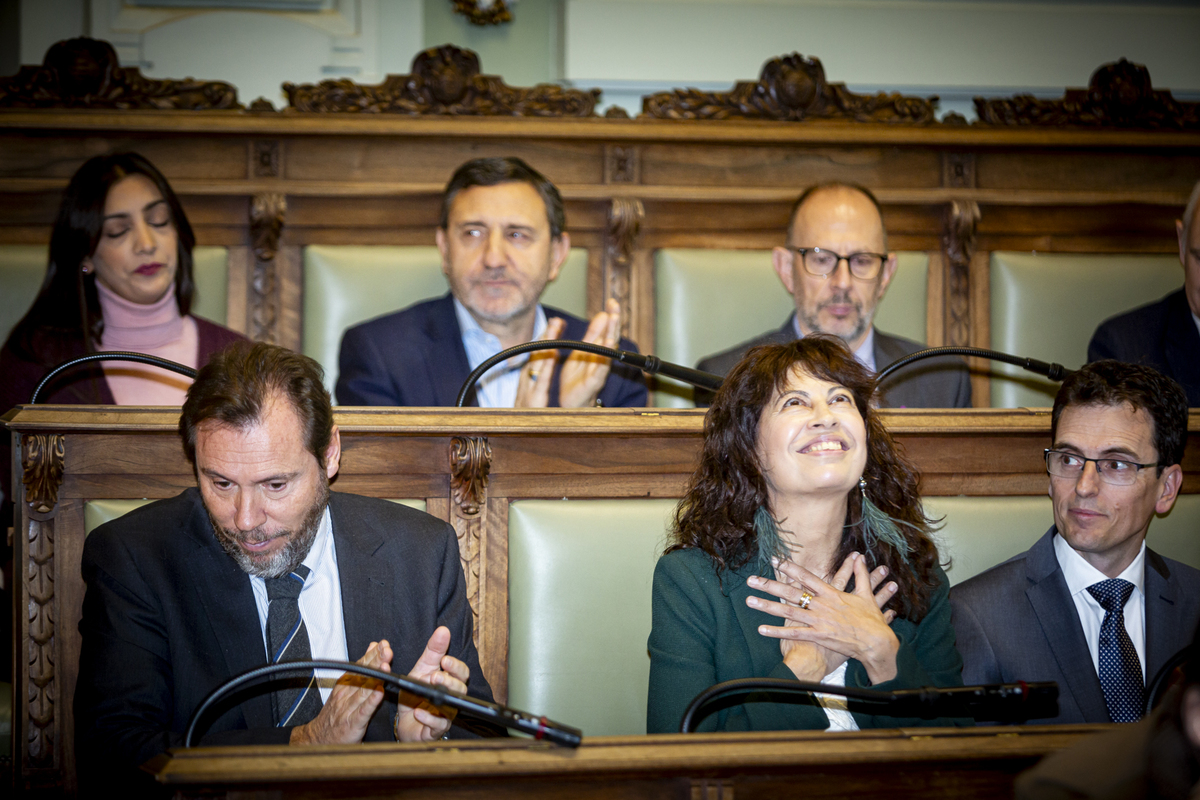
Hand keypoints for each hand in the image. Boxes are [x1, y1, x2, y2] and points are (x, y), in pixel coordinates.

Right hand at [290, 639, 391, 744]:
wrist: (319, 737)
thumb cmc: (336, 711)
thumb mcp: (346, 686)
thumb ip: (362, 666)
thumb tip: (373, 646)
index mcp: (346, 683)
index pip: (361, 665)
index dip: (373, 654)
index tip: (384, 644)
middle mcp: (346, 692)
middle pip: (364, 675)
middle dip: (376, 661)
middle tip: (387, 650)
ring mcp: (349, 707)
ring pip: (364, 690)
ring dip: (375, 678)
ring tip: (385, 666)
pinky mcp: (353, 723)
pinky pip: (363, 711)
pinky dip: (371, 702)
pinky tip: (379, 693)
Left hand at [394, 626, 469, 741]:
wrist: (404, 719)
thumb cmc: (416, 693)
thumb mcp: (421, 669)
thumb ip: (433, 651)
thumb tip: (443, 630)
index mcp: (450, 681)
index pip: (462, 672)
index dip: (455, 666)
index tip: (444, 660)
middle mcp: (452, 697)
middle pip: (461, 689)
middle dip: (449, 681)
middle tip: (435, 676)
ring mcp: (446, 714)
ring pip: (453, 707)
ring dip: (441, 698)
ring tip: (429, 691)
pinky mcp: (436, 729)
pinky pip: (438, 725)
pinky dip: (429, 718)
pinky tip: (419, 712)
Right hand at [514, 318, 564, 407]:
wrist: (514, 431)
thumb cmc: (524, 413)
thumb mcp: (529, 392)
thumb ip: (536, 376)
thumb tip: (544, 359)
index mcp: (527, 376)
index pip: (536, 352)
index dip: (546, 337)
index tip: (555, 323)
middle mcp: (526, 378)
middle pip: (536, 352)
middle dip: (546, 334)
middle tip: (556, 320)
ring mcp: (529, 386)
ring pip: (538, 360)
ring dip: (547, 342)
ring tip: (555, 327)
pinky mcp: (535, 397)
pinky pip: (542, 377)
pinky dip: (547, 363)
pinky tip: (553, 352)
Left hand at [557, 299, 620, 407]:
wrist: (568, 403)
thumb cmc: (576, 380)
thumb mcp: (580, 352)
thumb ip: (591, 335)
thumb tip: (603, 315)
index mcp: (597, 351)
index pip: (607, 330)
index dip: (610, 316)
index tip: (612, 302)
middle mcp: (602, 360)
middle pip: (611, 338)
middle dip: (614, 322)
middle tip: (615, 308)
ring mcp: (599, 371)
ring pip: (608, 352)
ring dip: (612, 336)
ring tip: (613, 321)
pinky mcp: (593, 383)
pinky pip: (600, 369)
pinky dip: (604, 357)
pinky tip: (608, 345)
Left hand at [747, 553, 899, 683]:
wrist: (876, 643)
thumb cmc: (872, 620)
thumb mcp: (866, 594)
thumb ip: (861, 575)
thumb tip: (861, 558)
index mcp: (831, 593)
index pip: (806, 577)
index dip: (789, 568)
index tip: (774, 560)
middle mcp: (821, 605)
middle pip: (790, 592)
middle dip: (769, 585)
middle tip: (750, 580)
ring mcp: (818, 620)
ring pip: (788, 612)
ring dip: (767, 606)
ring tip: (749, 601)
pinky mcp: (818, 636)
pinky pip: (794, 634)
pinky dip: (777, 632)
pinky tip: (761, 629)